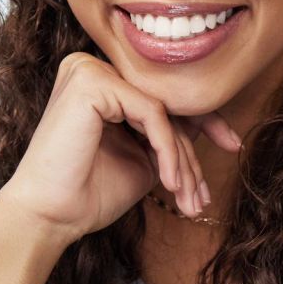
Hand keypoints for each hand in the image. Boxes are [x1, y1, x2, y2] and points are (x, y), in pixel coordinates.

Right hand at [0, 52, 243, 242]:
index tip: (232, 145)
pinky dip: (167, 150)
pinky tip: (170, 183)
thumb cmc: (87, 192)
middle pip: (164, 104)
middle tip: (205, 193)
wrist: (49, 216)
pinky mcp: (90, 81)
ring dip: (182, 160)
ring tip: (188, 199)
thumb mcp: (142, 158)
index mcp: (99, 82)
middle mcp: (91, 67)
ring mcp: (88, 70)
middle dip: (192, 152)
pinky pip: (152, 113)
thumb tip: (211, 120)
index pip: (159, 96)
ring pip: (162, 111)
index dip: (203, 121)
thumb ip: (167, 135)